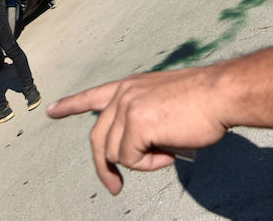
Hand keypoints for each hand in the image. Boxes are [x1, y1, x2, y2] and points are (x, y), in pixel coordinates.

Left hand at [47, 67, 231, 193]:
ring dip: (141, 162)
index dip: (71, 105)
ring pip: (115, 153)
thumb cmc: (205, 101)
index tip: (51, 110)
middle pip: (98, 138)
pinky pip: (130, 160)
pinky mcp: (135, 124)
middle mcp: (123, 93)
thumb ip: (145, 119)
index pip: (93, 95)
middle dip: (105, 167)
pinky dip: (150, 165)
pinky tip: (169, 153)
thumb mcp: (165, 104)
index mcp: (131, 85)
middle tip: (114, 187)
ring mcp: (126, 108)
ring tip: (166, 152)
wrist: (221, 93)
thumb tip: (141, 147)